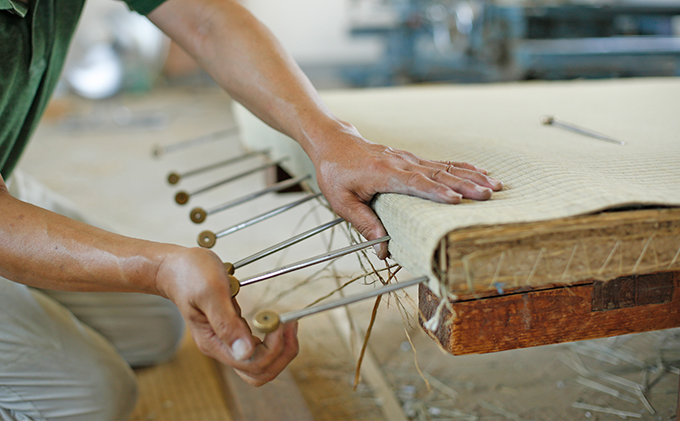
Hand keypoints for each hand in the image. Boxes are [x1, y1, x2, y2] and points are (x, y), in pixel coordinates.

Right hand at [155, 247, 298, 385]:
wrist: (174, 268)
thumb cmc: (189, 274)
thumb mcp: (210, 291)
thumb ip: (226, 322)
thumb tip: (246, 351)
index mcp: (214, 342)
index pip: (252, 362)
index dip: (274, 347)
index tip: (281, 321)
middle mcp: (221, 347)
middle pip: (259, 372)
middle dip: (282, 354)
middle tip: (291, 325)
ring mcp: (228, 342)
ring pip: (261, 364)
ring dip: (280, 350)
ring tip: (288, 325)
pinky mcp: (233, 333)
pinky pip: (258, 350)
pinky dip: (274, 341)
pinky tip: (278, 322)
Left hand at [312, 122, 502, 258]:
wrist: (334, 142)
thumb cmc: (336, 173)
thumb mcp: (341, 201)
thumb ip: (363, 223)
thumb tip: (383, 250)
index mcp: (383, 173)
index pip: (414, 183)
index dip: (436, 192)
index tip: (456, 201)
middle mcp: (400, 163)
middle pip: (437, 174)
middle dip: (465, 185)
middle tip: (488, 195)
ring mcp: (408, 159)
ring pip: (444, 167)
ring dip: (471, 176)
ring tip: (495, 185)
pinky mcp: (412, 159)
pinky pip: (441, 164)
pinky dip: (463, 168)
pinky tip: (481, 173)